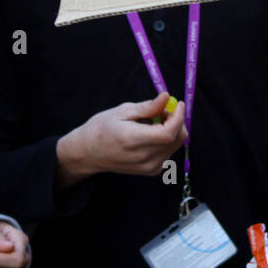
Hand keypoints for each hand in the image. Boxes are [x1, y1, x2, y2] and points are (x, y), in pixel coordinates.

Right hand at [56, 91, 185, 186]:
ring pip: (176, 144)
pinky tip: (151, 134)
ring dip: (172, 129)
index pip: (168, 133)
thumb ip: (147, 107)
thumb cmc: (102, 128)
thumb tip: (166, 97)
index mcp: (133, 141)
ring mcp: (149, 167)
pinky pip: (170, 151)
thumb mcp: (122, 112)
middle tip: (163, 110)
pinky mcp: (152, 171)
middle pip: (177, 138)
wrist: (89, 153)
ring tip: (153, 122)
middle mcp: (144, 158)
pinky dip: (167, 139)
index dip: (178, 117)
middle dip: (177, 120)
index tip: (177, 103)